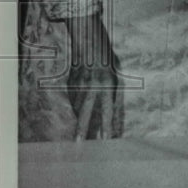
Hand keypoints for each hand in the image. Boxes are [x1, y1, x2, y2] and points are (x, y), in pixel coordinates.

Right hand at [66, 14, 119, 138]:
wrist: (89, 44)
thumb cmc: (107, 62)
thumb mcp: (116, 77)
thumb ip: (112, 95)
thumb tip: (109, 113)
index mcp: (107, 86)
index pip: (107, 111)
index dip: (106, 127)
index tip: (106, 140)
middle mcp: (92, 87)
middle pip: (85, 112)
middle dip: (82, 129)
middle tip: (78, 144)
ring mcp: (79, 85)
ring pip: (77, 107)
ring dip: (79, 119)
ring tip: (80, 132)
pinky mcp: (71, 84)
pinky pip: (73, 99)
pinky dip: (76, 104)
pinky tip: (80, 105)